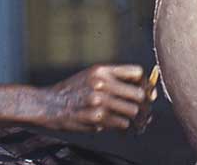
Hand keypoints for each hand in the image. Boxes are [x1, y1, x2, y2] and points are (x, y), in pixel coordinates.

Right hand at [39, 64, 153, 132]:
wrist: (50, 104)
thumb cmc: (73, 90)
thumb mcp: (91, 75)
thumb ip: (114, 79)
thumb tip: (147, 91)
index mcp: (102, 70)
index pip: (137, 72)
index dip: (144, 83)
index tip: (144, 92)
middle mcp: (102, 83)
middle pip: (139, 94)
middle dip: (143, 105)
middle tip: (143, 111)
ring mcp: (99, 101)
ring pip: (133, 111)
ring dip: (135, 118)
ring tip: (132, 121)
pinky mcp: (96, 118)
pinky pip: (122, 124)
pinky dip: (123, 126)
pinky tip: (119, 126)